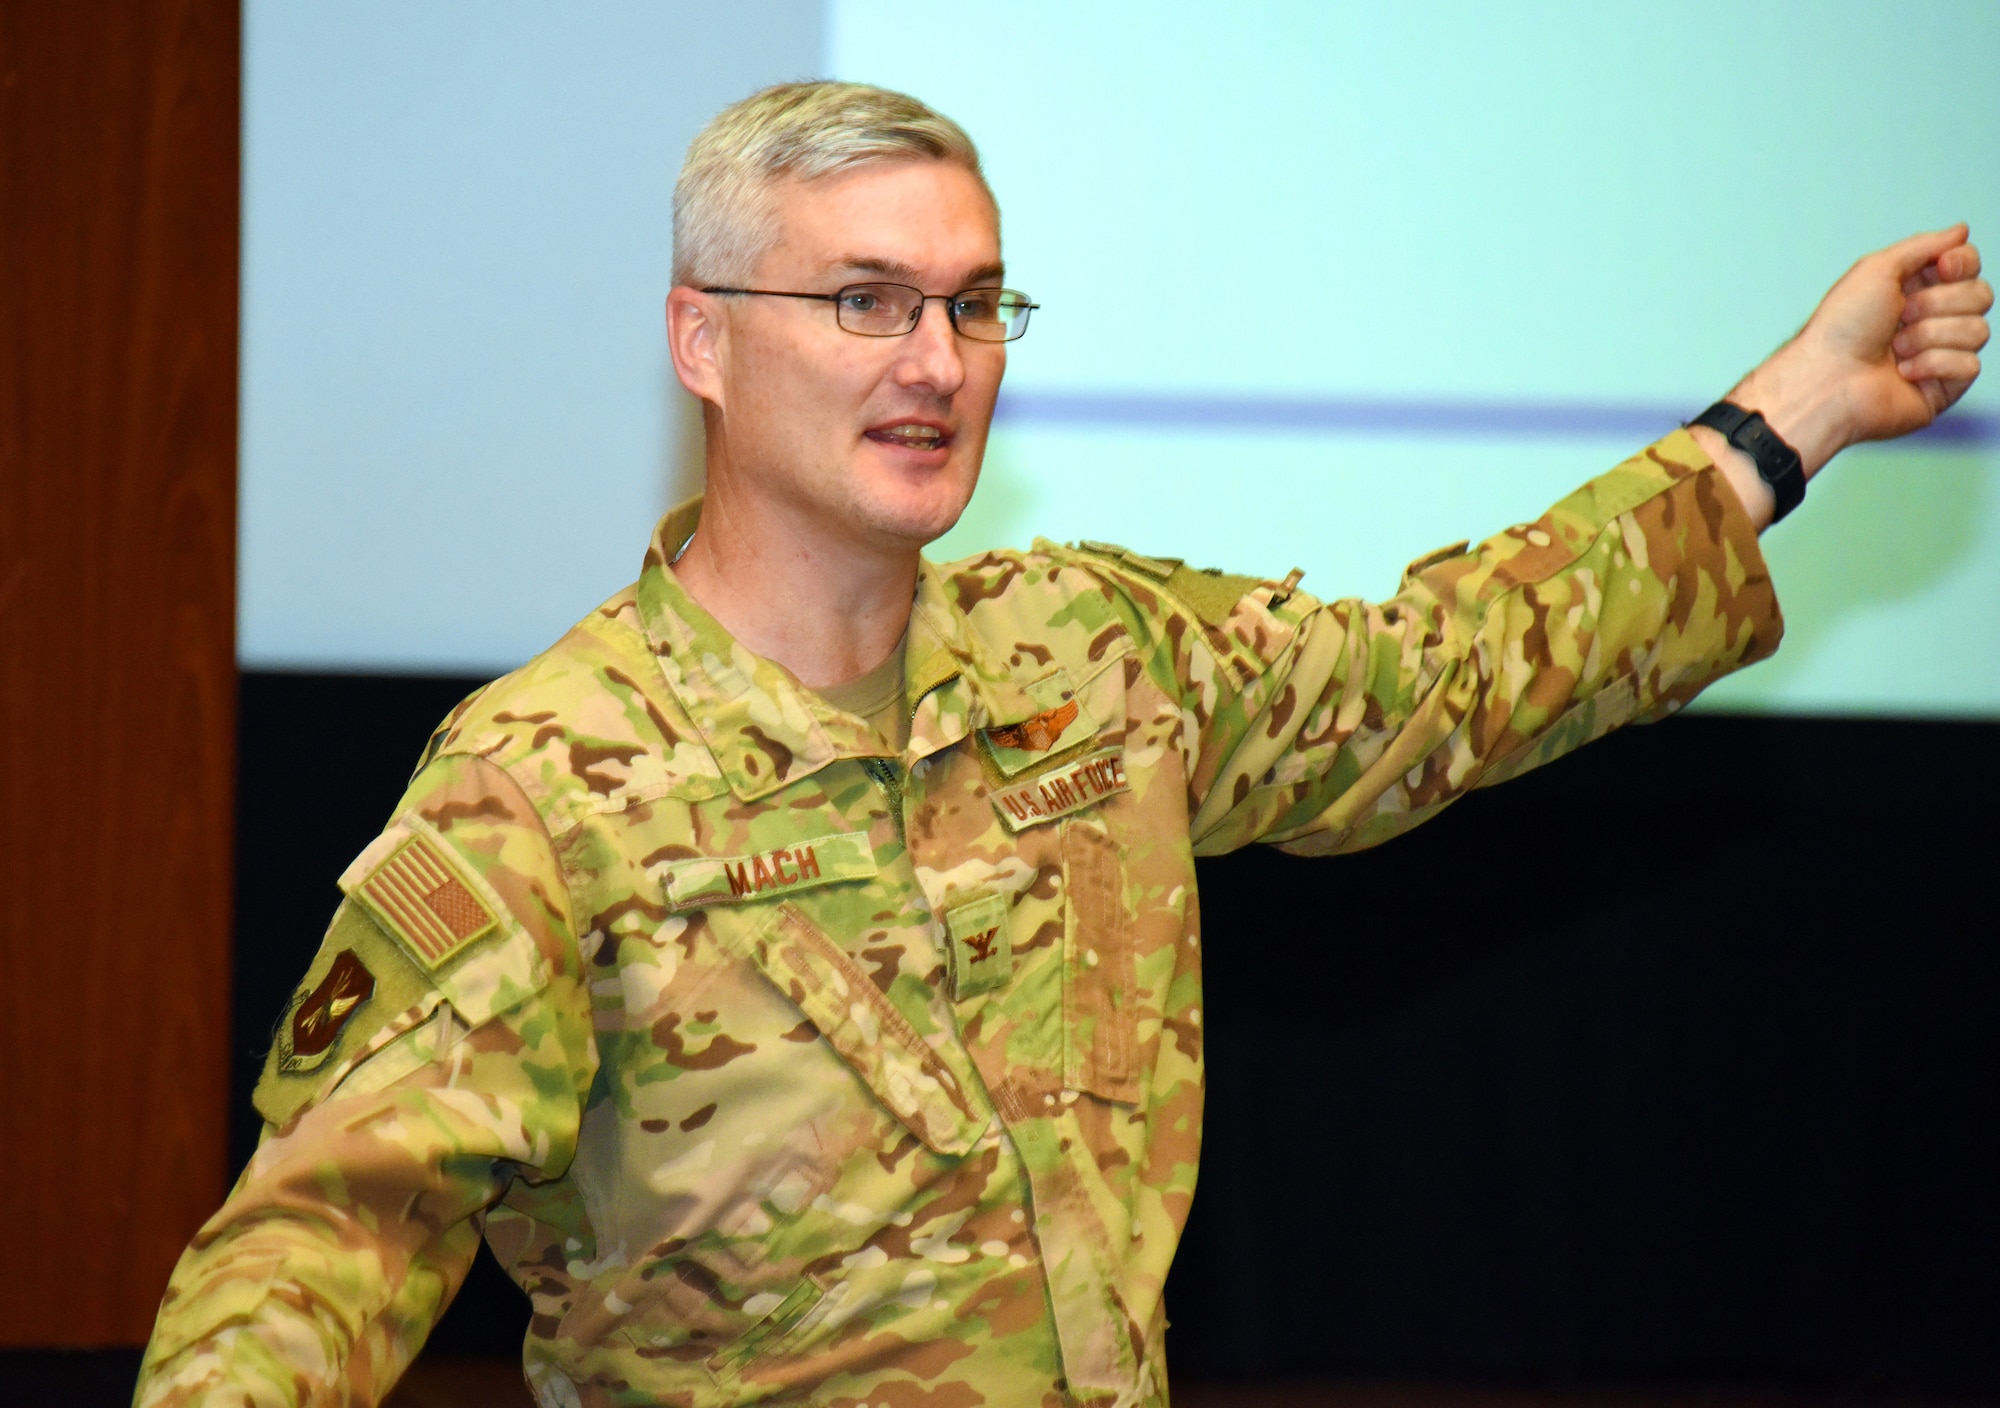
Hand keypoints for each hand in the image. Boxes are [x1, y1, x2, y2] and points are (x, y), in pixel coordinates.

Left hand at [1693, 225, 1989, 528]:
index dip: (1954, 266)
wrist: (1821, 384)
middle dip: (1937, 303)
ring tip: (1893, 351)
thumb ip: (1922, 246)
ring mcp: (1937, 359)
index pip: (1967, 265)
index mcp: (1915, 294)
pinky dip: (1937, 361)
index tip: (1927, 273)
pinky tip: (1903, 371)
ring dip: (1933, 334)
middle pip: (1980, 294)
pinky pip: (1972, 365)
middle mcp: (1929, 324)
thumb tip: (1960, 229)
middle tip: (1896, 322)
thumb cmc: (1834, 330)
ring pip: (1980, 328)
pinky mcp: (1940, 393)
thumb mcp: (1874, 272)